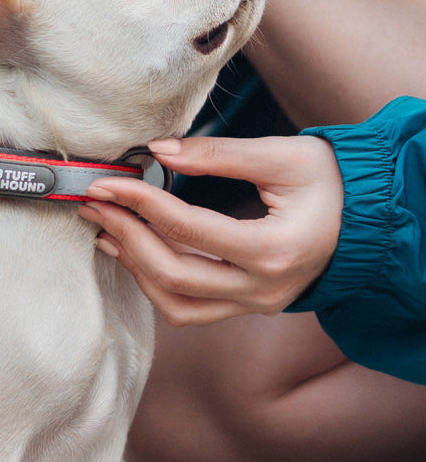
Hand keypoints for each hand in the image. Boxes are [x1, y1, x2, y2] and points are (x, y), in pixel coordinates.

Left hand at [77, 135, 343, 324]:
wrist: (367, 220)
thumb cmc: (333, 183)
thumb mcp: (283, 156)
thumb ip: (218, 154)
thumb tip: (158, 152)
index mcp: (275, 250)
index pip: (189, 229)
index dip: (140, 203)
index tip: (107, 181)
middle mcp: (263, 289)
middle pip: (174, 275)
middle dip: (126, 236)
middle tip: (95, 204)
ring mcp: (255, 304)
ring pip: (177, 303)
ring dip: (134, 267)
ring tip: (104, 230)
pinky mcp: (247, 304)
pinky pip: (190, 309)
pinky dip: (155, 284)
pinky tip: (132, 253)